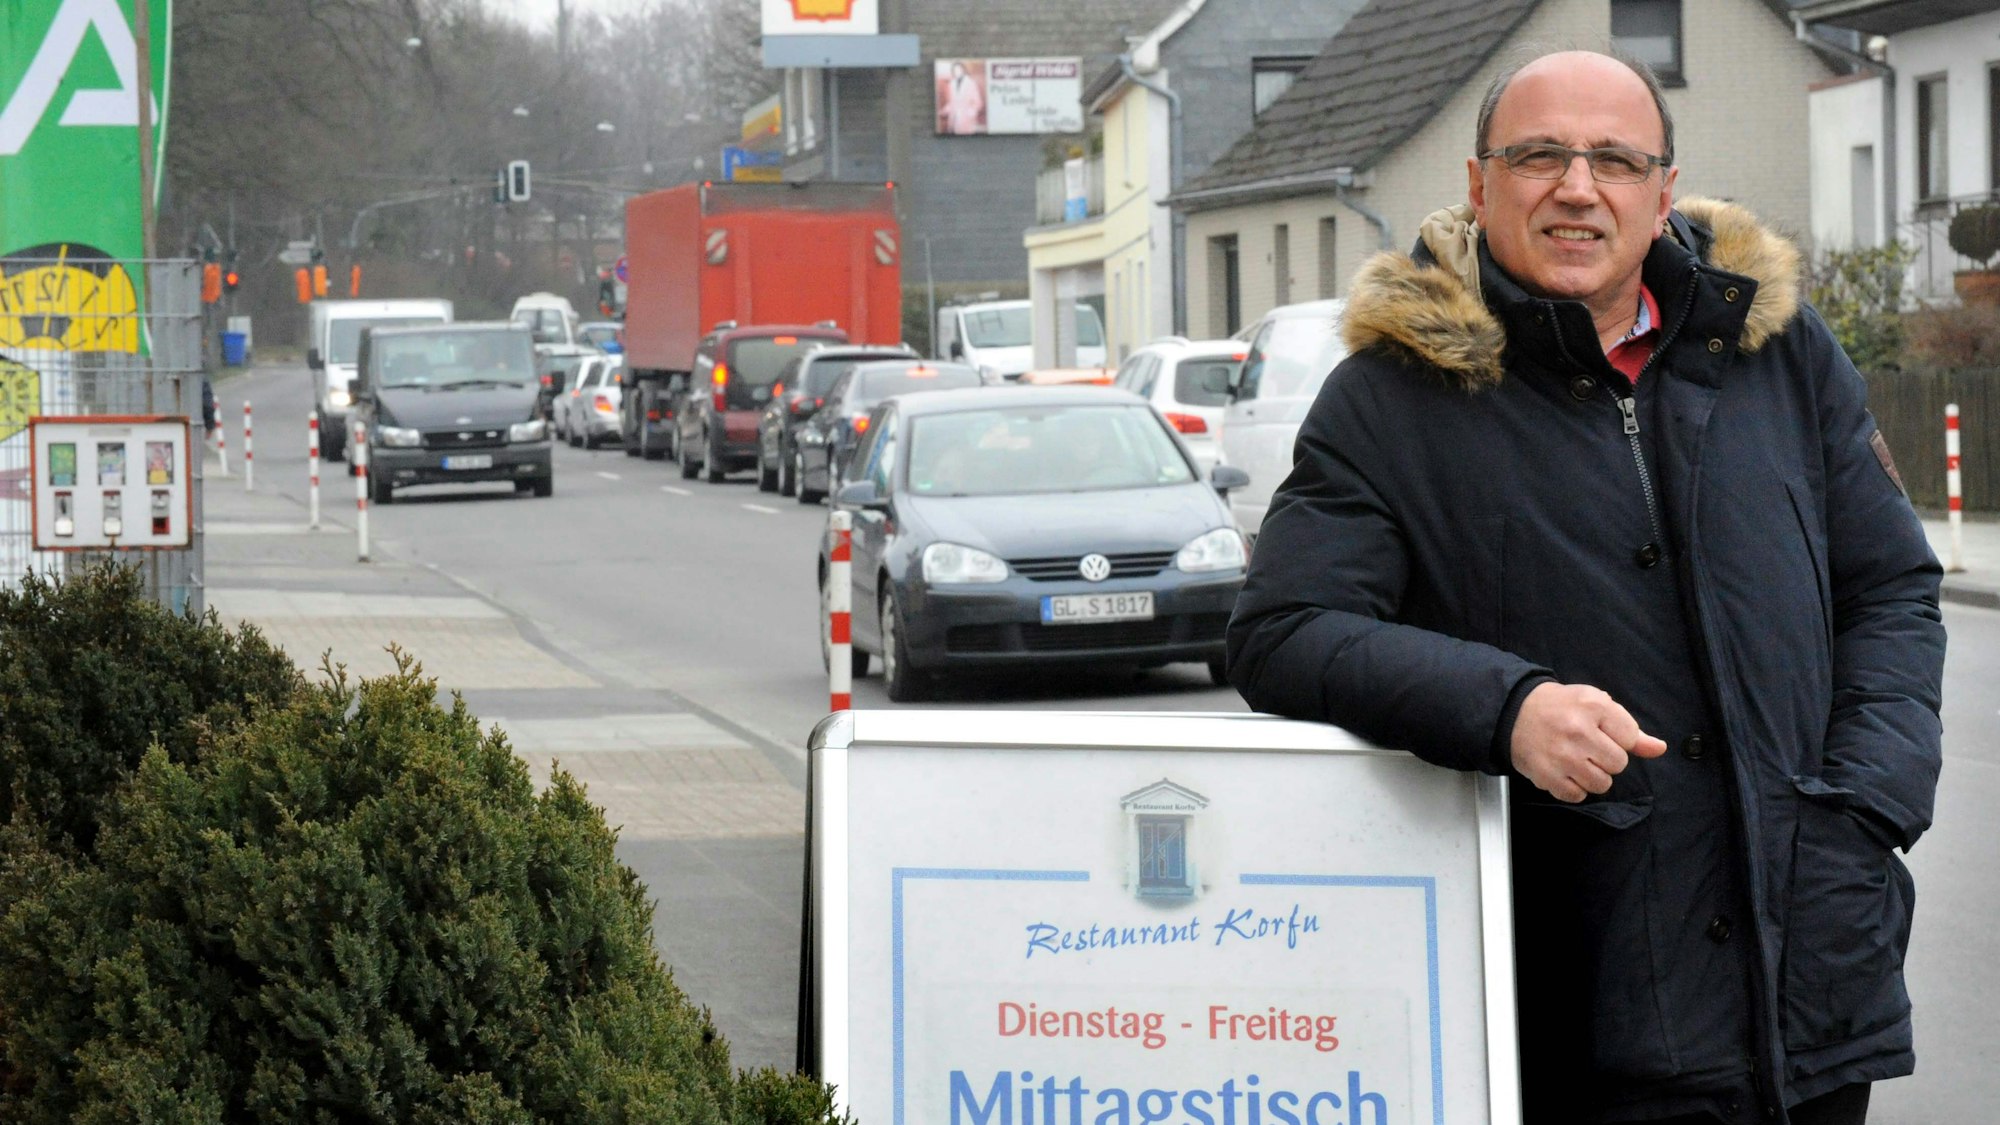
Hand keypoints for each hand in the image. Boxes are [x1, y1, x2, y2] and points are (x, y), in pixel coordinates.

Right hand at [1509, 682, 1668, 802]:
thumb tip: (1659, 749)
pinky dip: (1574, 787)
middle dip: (1606, 758)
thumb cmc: (1560, 708)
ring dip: (1592, 775)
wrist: (1514, 712)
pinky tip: (1563, 771)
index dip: (1617, 738)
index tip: (1599, 731)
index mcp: (1594, 707)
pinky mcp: (1548, 776)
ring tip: (1575, 760)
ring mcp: (1563, 756)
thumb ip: (1630, 730)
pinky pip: (1578, 796)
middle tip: (1586, 746)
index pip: (1630, 738)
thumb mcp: (1596, 705)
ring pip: (1601, 784)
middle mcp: (1579, 731)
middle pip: (1618, 764)